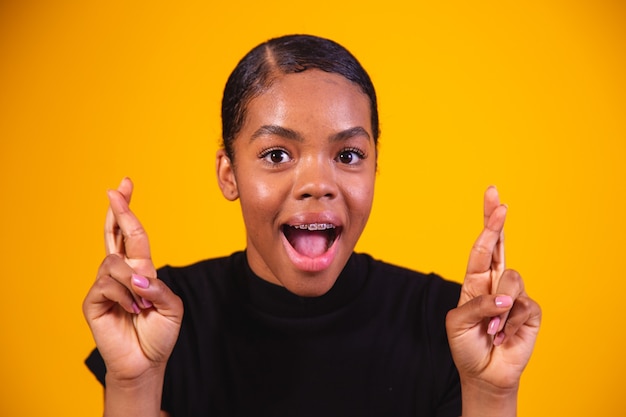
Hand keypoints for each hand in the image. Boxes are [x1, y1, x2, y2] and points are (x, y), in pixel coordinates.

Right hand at [83, 178, 182, 381]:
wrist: (146, 362)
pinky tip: (132, 311)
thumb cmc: (159, 333)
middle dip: (117, 209)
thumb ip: (160, 289)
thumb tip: (138, 276)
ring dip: (133, 282)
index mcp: (141, 269)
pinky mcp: (93, 301)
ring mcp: (104, 285)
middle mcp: (121, 272)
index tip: (125, 184)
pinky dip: (125, 297)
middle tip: (116, 188)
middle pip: (114, 234)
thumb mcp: (172, 307)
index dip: (127, 210)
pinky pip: (107, 285)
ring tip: (142, 305)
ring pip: (114, 263)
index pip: (132, 233)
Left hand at [446, 187, 540, 393]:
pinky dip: (509, 323)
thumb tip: (503, 297)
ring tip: (490, 328)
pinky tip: (502, 336)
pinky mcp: (530, 312)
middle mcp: (495, 283)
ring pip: (512, 279)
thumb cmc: (466, 345)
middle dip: (497, 222)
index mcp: (475, 280)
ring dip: (497, 308)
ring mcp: (514, 296)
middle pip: (501, 245)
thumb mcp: (458, 323)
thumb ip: (476, 304)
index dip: (488, 224)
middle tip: (499, 200)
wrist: (483, 373)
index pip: (482, 248)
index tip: (493, 198)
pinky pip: (523, 306)